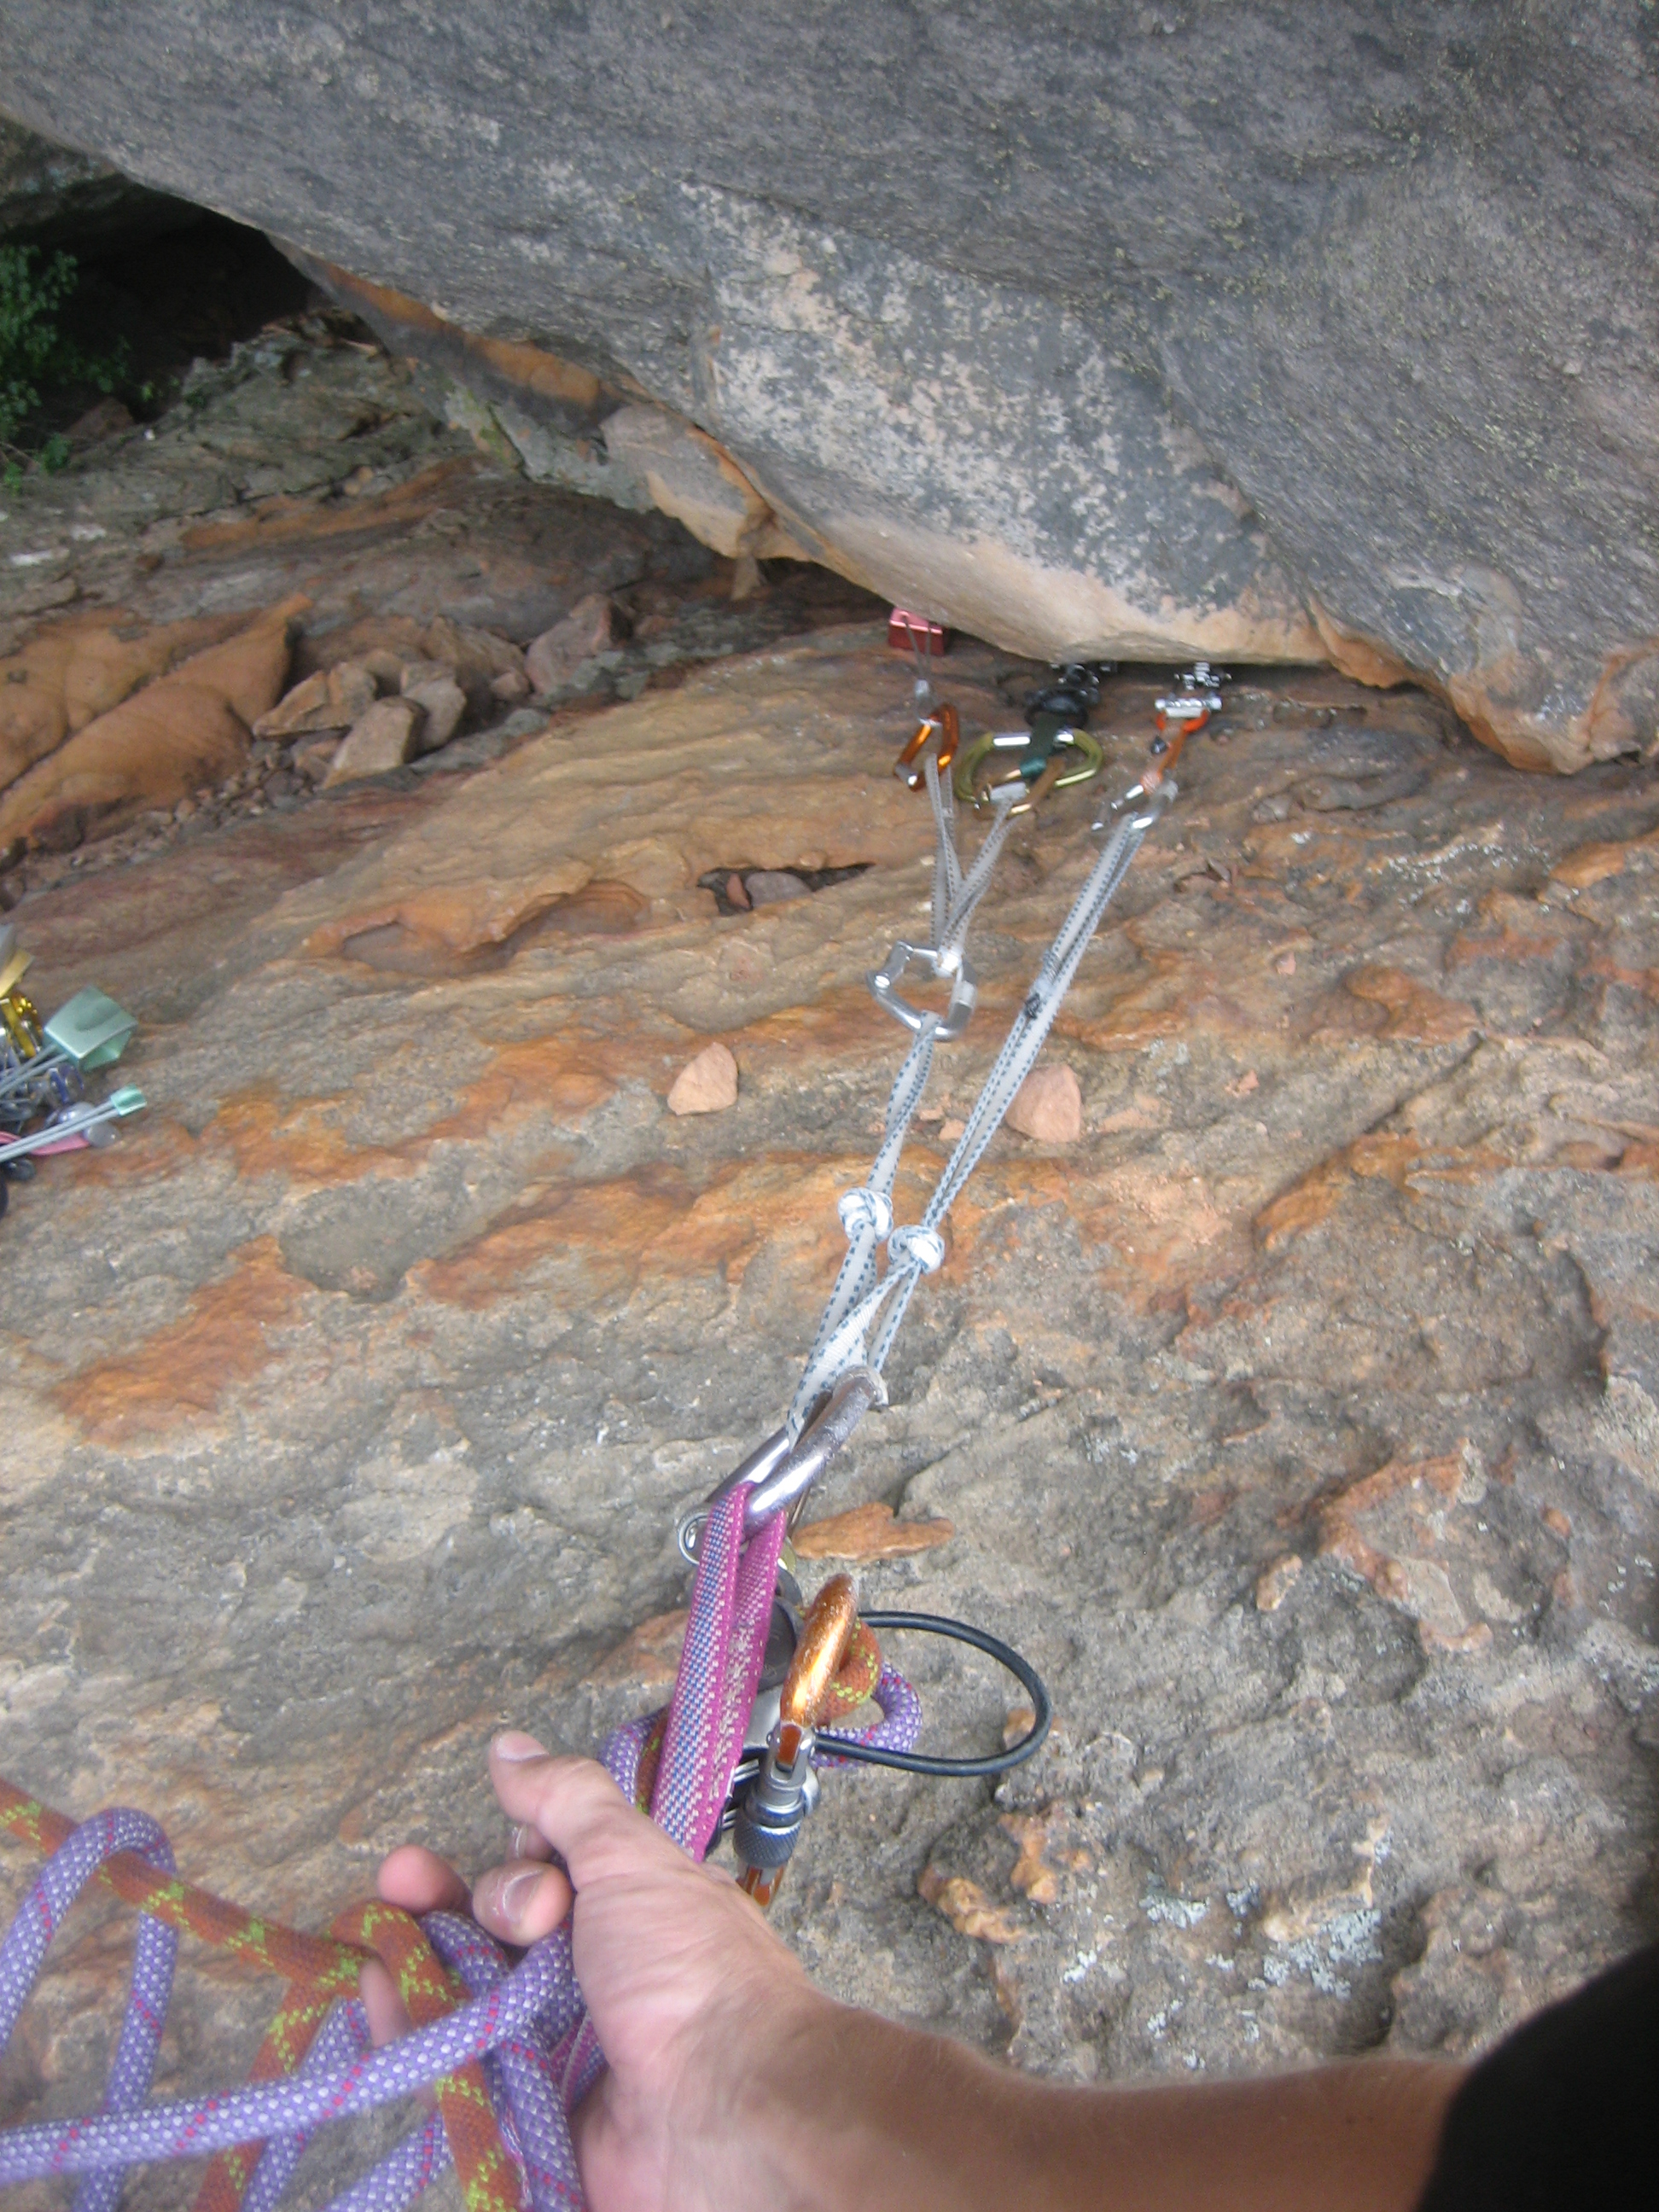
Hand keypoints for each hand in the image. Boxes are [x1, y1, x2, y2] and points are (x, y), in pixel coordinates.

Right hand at [363, 1734, 827, 2211]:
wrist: (726, 2111)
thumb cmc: (693, 1976)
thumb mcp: (631, 1860)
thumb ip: (567, 1803)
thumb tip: (509, 1748)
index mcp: (626, 1912)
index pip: (543, 1874)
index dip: (518, 1863)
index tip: (530, 1871)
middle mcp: (589, 1976)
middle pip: (493, 1933)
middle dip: (441, 1900)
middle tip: (398, 1878)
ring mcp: (555, 2046)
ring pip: (465, 1996)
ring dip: (416, 1960)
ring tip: (374, 1938)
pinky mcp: (527, 2113)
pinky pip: (456, 2073)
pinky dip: (414, 2035)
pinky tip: (377, 1996)